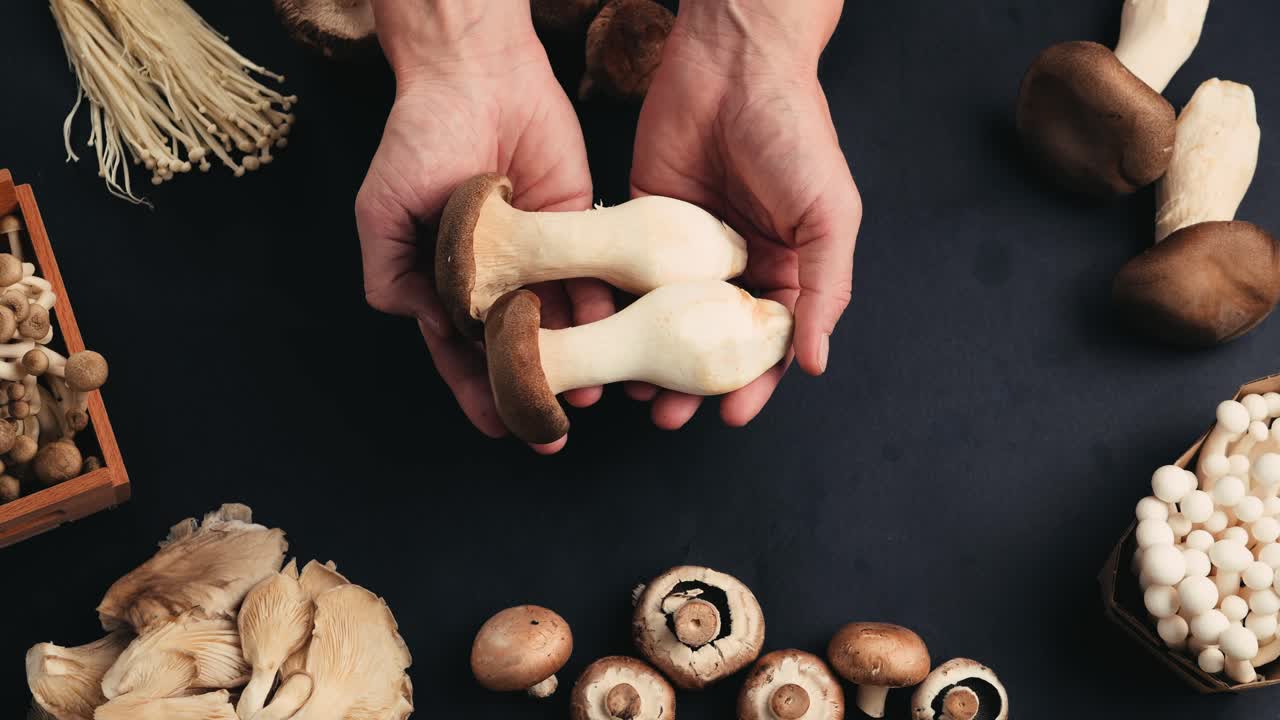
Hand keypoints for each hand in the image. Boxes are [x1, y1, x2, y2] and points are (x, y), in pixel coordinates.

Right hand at [356, 2, 613, 452]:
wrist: (477, 75)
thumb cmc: (420, 137)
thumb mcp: (383, 208)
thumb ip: (390, 270)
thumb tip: (413, 320)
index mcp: (447, 281)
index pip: (460, 350)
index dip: (475, 390)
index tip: (496, 427)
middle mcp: (497, 278)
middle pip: (516, 349)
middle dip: (532, 391)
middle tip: (550, 431)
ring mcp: (541, 256)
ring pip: (560, 322)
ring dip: (575, 361)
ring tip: (587, 395)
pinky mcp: (579, 227)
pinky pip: (592, 277)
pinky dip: (600, 307)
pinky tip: (609, 334)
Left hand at [629, 0, 861, 428]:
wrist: (733, 61)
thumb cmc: (794, 133)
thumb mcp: (828, 215)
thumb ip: (825, 288)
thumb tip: (814, 363)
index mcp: (786, 268)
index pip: (768, 342)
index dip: (754, 383)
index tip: (731, 415)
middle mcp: (735, 266)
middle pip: (709, 341)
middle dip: (692, 385)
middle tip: (668, 416)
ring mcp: (685, 248)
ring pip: (664, 320)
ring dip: (649, 359)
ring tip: (634, 391)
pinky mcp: (642, 222)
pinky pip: (628, 277)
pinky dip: (618, 311)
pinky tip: (605, 337)